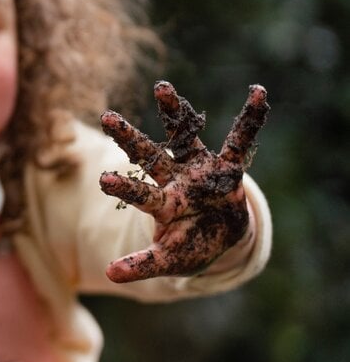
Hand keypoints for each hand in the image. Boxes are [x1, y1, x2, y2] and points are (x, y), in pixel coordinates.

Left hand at [99, 81, 268, 282]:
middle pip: (149, 156)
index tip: (103, 179)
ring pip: (184, 137)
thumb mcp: (167, 260)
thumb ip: (140, 265)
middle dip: (129, 138)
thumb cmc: (190, 246)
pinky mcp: (227, 168)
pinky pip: (240, 142)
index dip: (124, 188)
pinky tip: (259, 93)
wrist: (218, 237)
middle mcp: (176, 180)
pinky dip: (251, 120)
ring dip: (175, 112)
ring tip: (160, 87)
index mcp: (163, 204)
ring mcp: (199, 170)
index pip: (139, 193)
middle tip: (107, 117)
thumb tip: (108, 274)